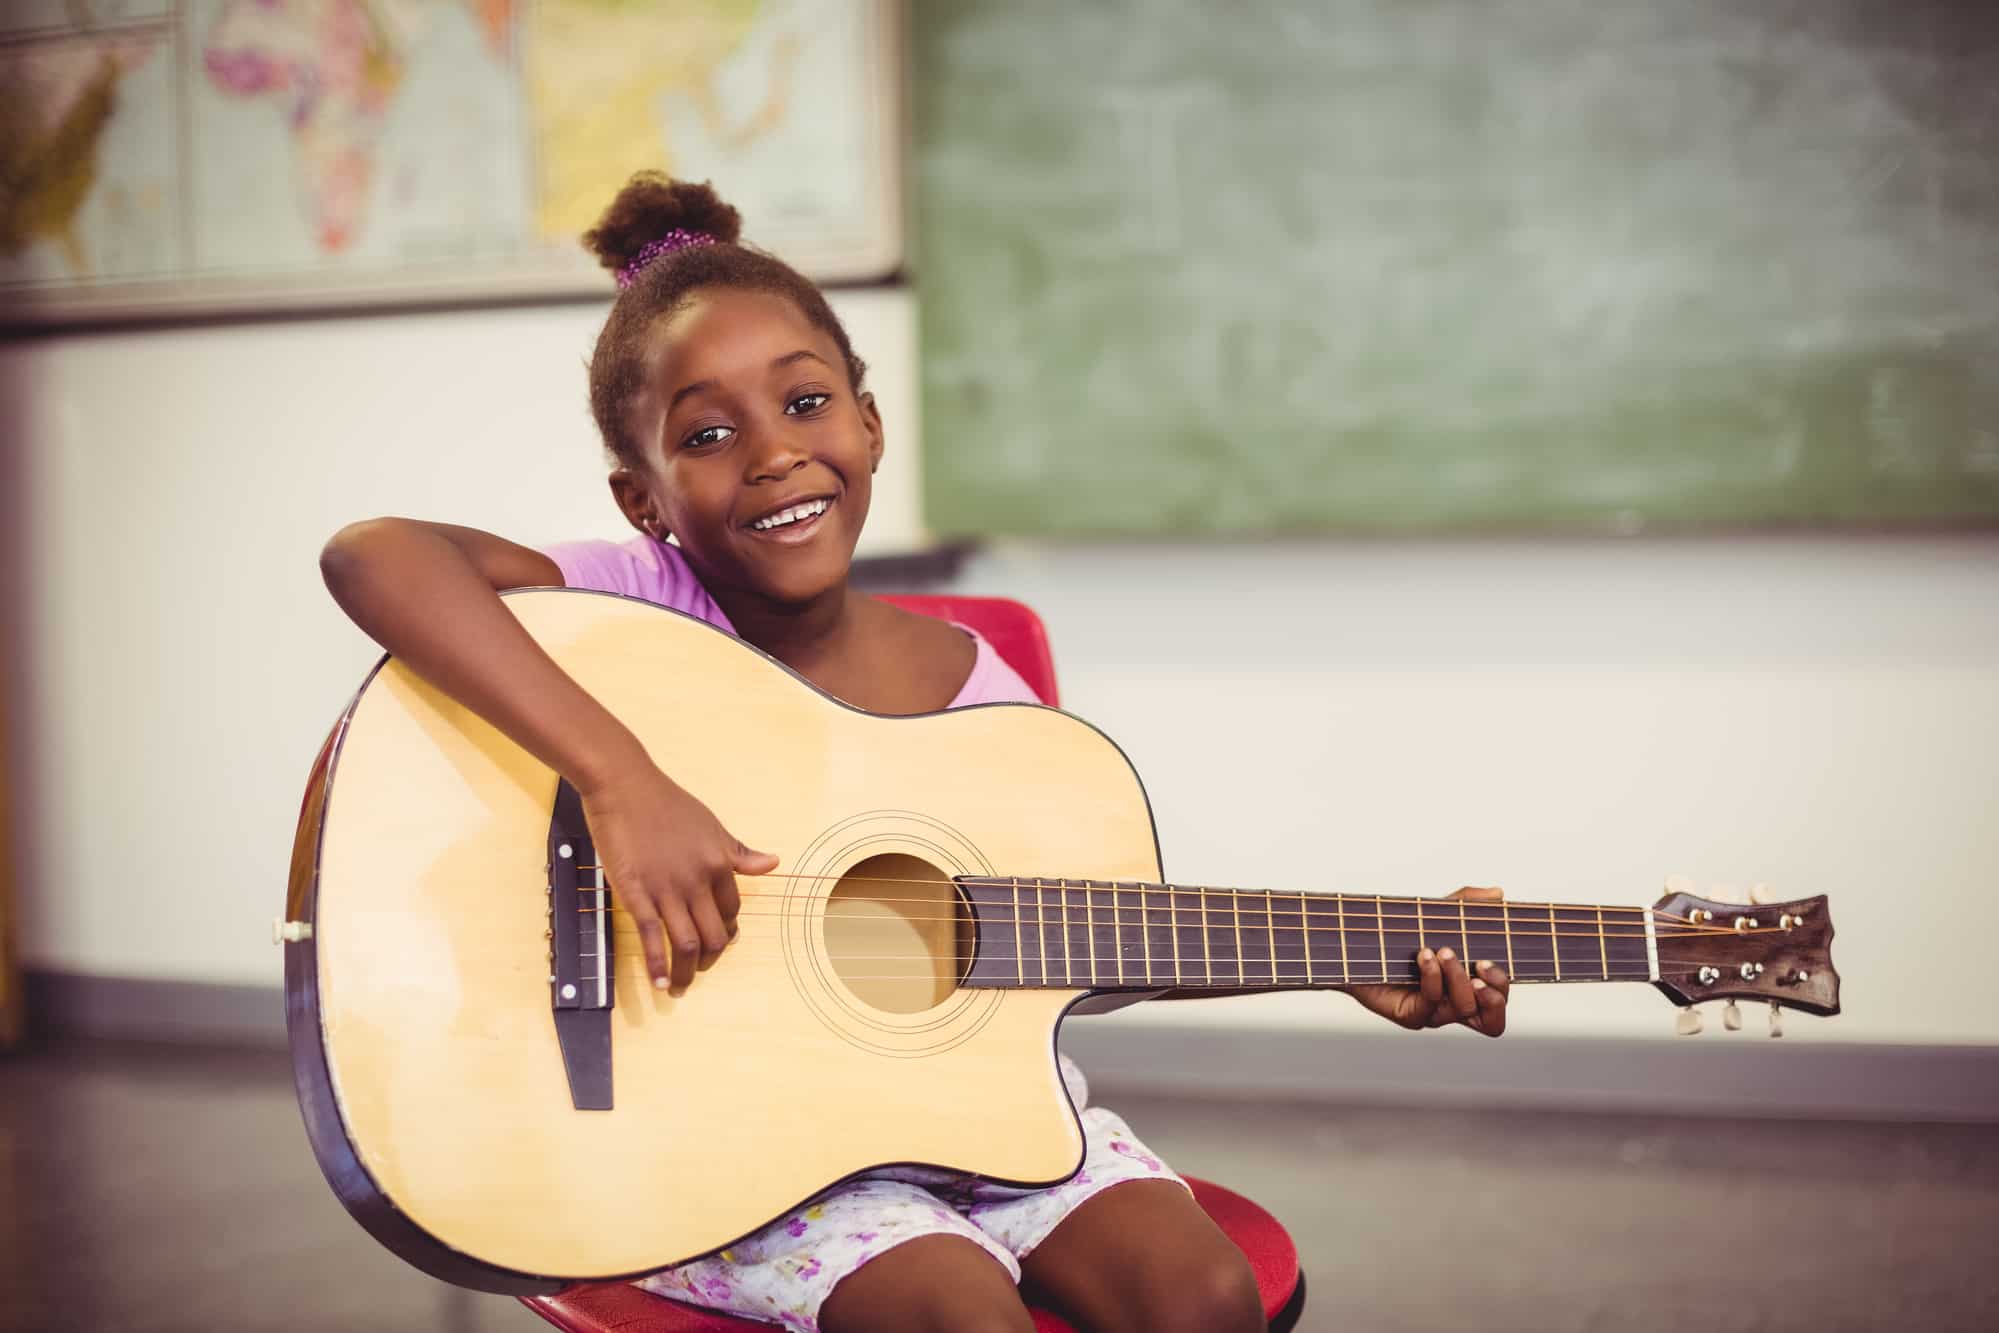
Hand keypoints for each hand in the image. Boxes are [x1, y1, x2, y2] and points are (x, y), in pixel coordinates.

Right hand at [577, 762, 777, 993]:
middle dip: (709, 961)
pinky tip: (659, 982)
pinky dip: (658, 964)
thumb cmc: (666, 803)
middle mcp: (698, 880)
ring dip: (686, 973)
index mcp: (718, 863)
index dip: (726, 932)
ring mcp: (667, 888)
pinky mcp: (636, 892)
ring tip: (679, 988)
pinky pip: (652, 937)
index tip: (717, 942)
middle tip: (698, 971)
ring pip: (687, 943)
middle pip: (714, 935)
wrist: (624, 785)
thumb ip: (739, 852)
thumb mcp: (711, 825)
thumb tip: (774, 863)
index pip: (731, 911)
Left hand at [1342, 886, 1510, 1036]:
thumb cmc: (1399, 933)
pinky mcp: (1410, 1014)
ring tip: (1443, 950)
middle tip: (1481, 965)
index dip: (1502, 989)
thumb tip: (1497, 893)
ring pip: (1462, 1009)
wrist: (1354, 942)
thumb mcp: (1436, 914)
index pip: (1498, 1002)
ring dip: (1458, 977)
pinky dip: (1432, 977)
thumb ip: (1466, 904)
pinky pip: (1431, 1004)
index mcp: (1466, 986)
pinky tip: (1424, 956)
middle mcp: (1452, 1004)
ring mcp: (1432, 1012)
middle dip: (1494, 995)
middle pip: (1492, 1021)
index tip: (1489, 962)